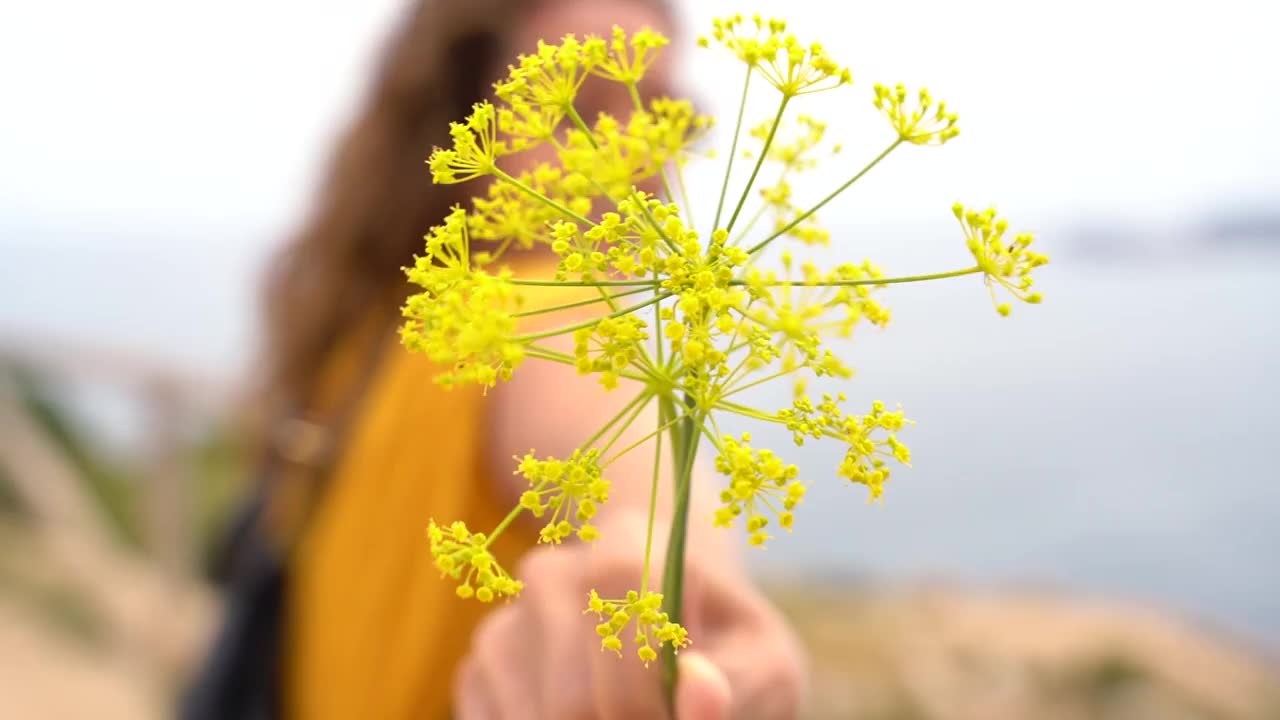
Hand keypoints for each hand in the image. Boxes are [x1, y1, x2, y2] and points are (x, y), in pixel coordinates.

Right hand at [453, 512, 806, 718]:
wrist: (669, 623)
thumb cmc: (725, 649)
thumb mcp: (761, 663)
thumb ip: (740, 685)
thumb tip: (699, 688)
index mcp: (629, 546)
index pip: (628, 642)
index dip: (657, 708)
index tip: (685, 717)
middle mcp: (553, 571)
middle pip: (574, 700)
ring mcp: (508, 617)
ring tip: (632, 717)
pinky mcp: (479, 666)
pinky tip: (589, 719)